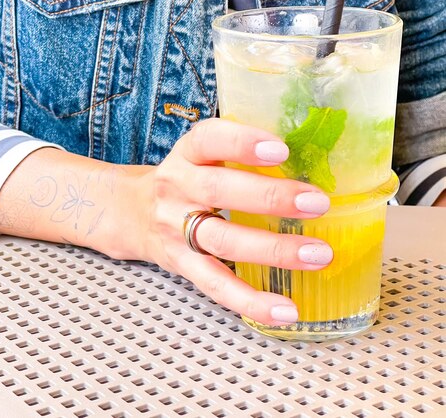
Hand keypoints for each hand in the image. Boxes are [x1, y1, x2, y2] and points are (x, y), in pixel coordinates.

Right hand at [106, 119, 332, 326]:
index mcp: (187, 154)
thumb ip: (239, 154)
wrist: (130, 212)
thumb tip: (313, 155)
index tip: (281, 150)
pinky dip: (251, 301)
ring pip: (223, 240)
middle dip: (270, 197)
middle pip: (218, 190)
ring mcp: (177, 229)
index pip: (209, 140)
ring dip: (273, 249)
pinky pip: (216, 285)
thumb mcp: (201, 155)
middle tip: (317, 202)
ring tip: (318, 253)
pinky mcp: (182, 265)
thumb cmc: (185, 178)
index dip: (241, 143)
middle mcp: (177, 187)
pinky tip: (286, 309)